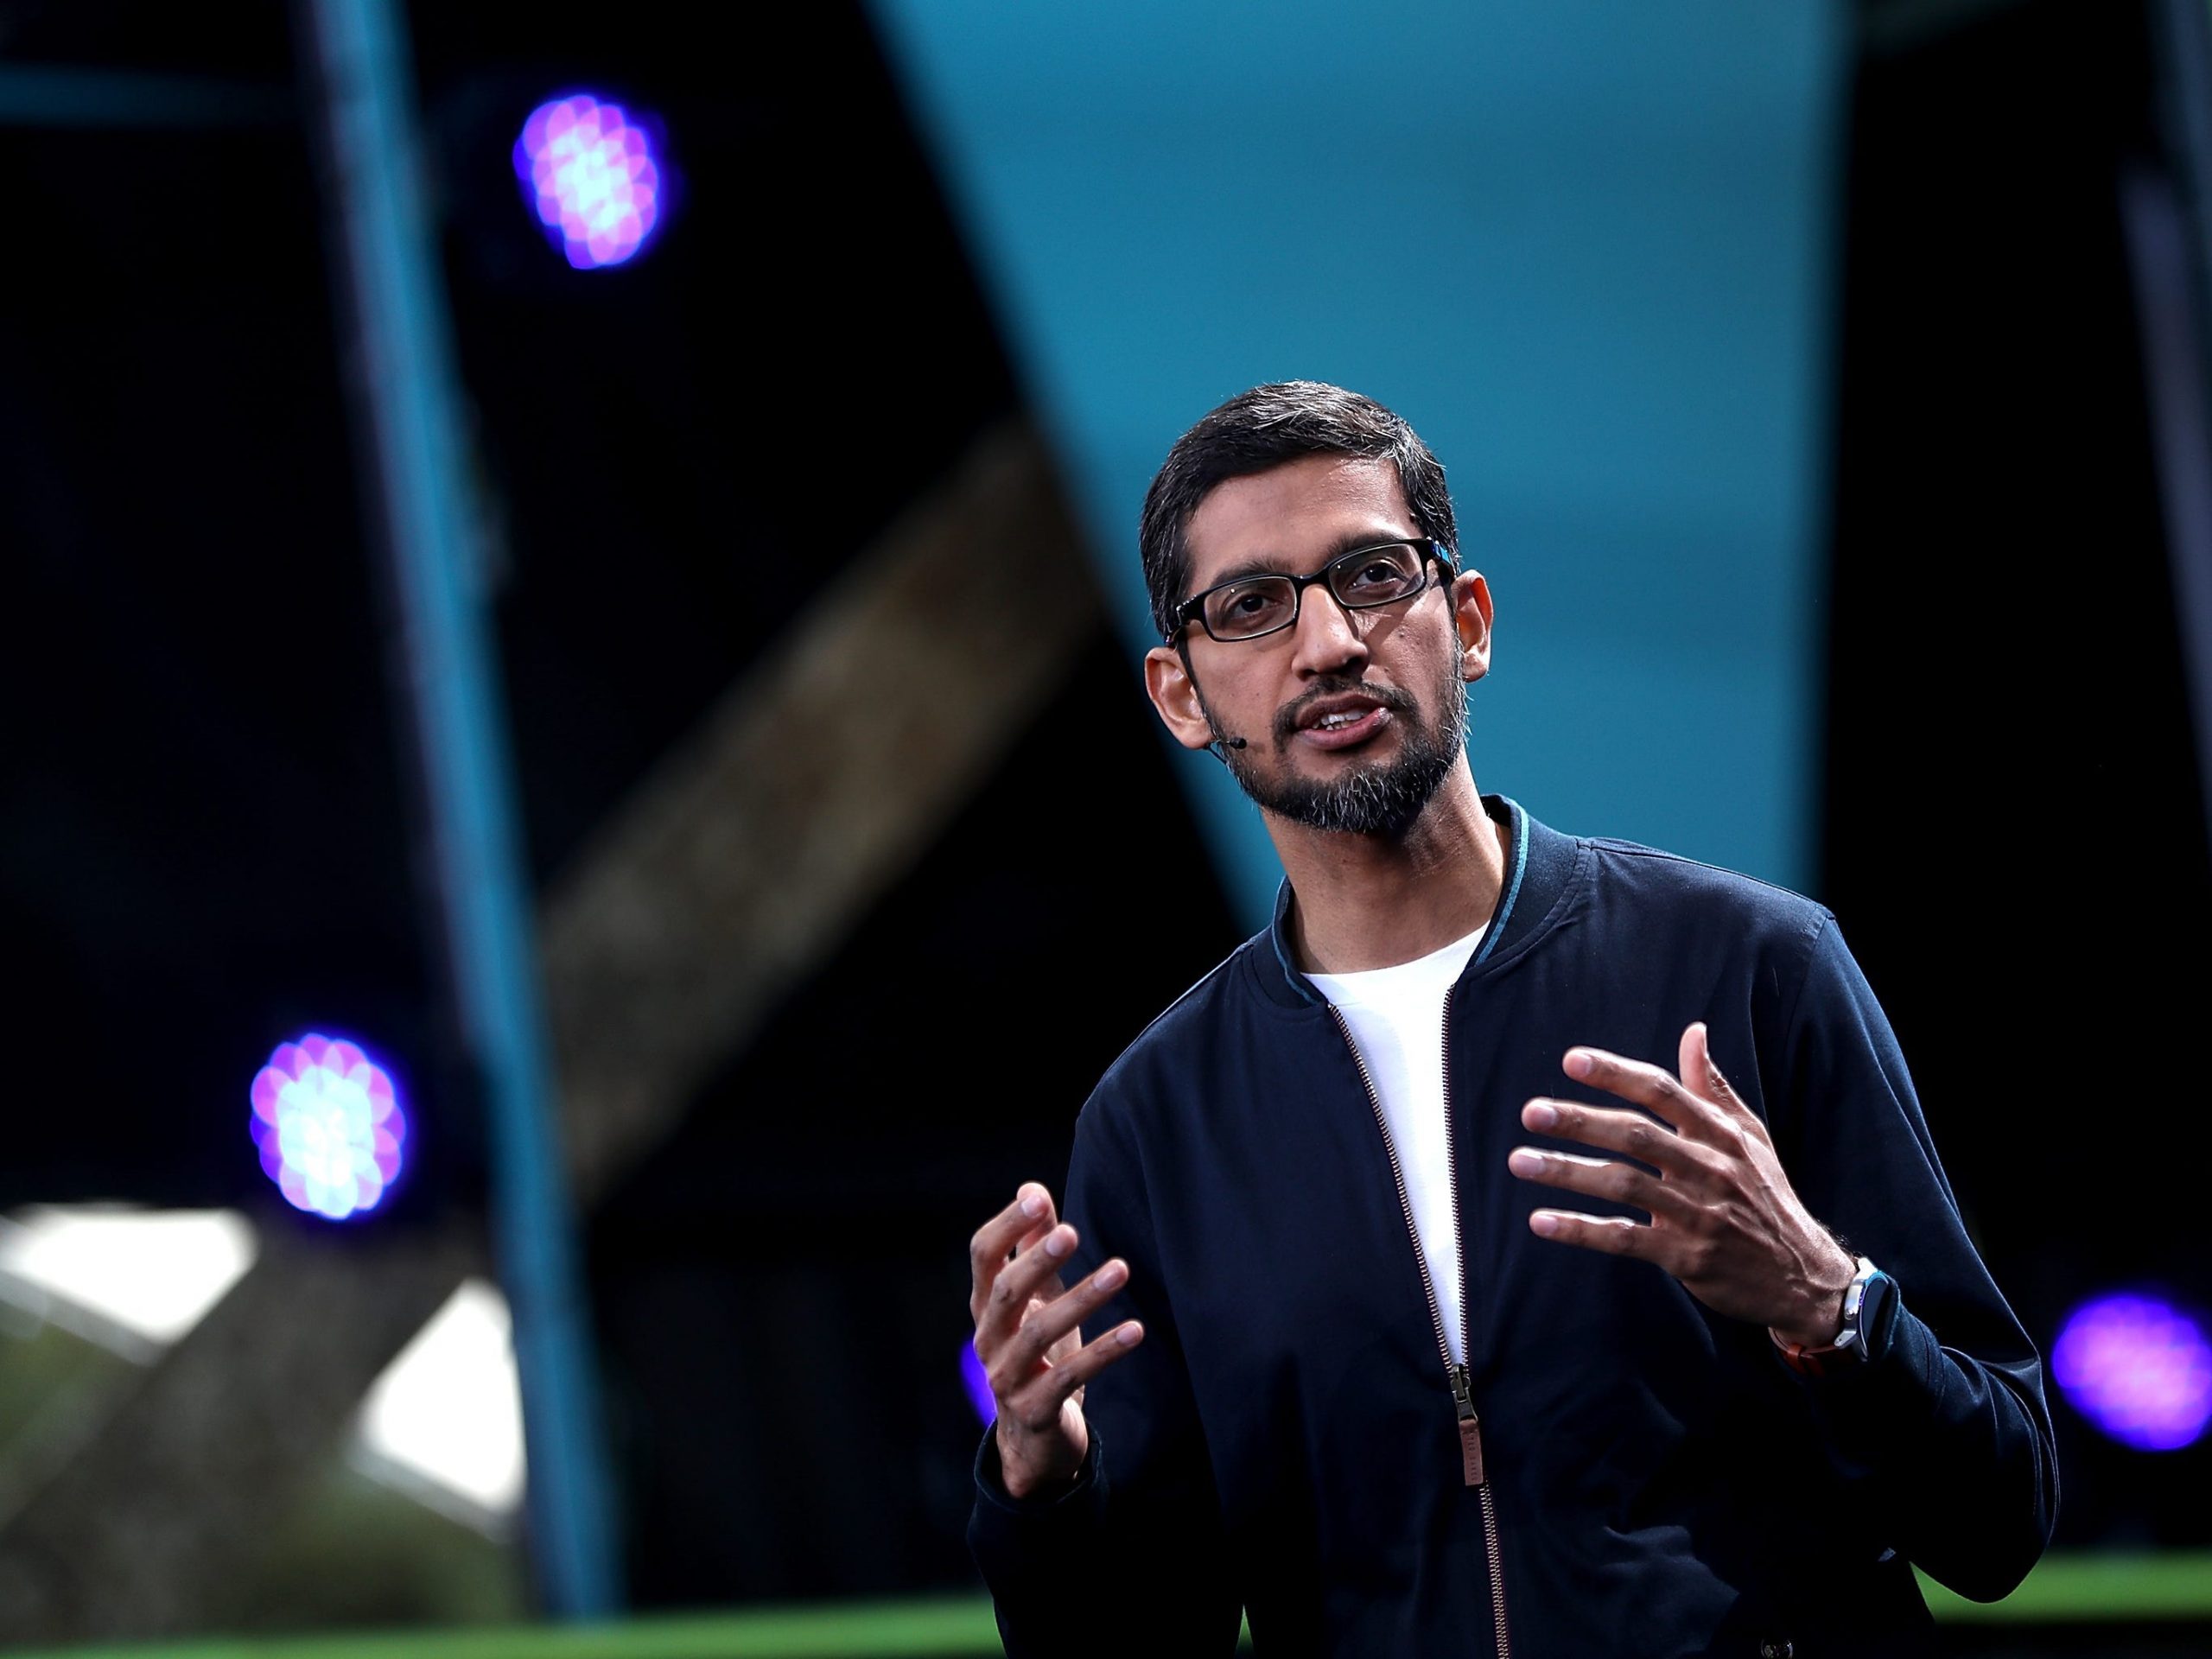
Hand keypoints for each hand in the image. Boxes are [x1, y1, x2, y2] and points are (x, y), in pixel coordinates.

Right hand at [969, 1182, 1145, 1498]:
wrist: (1031, 1438)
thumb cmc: (1035, 1354)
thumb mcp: (1035, 1299)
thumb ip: (1032, 1247)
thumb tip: (1032, 1190)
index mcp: (986, 1304)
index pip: (983, 1256)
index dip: (1007, 1226)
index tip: (1038, 1199)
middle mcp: (988, 1338)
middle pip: (1005, 1293)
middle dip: (1037, 1261)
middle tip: (1072, 1232)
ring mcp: (1007, 1377)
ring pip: (1038, 1334)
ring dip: (1082, 1299)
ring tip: (1121, 1269)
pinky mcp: (1035, 1409)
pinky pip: (1070, 1377)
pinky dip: (1104, 1352)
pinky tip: (1135, 1330)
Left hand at [1506, 1023, 1855, 1345]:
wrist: (1802, 1274)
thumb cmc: (1766, 1195)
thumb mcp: (1750, 1137)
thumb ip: (1712, 1087)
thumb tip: (1693, 1032)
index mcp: (1721, 1133)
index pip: (1662, 1092)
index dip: (1616, 1074)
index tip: (1572, 1060)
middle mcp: (1710, 1168)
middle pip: (1636, 1135)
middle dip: (1580, 1121)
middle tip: (1531, 1112)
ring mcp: (1698, 1213)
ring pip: (1623, 1185)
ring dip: (1568, 1172)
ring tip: (1520, 1162)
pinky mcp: (1686, 1256)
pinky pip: (1624, 1239)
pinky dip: (1580, 1230)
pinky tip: (1541, 1222)